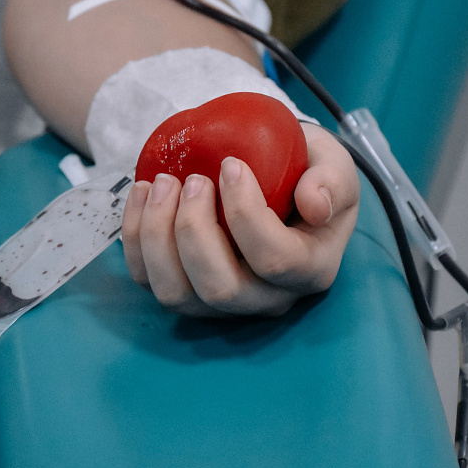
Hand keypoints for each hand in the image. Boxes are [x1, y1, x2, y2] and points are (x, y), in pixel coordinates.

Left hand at [121, 123, 358, 316]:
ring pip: (176, 294)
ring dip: (157, 235)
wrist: (278, 176)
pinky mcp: (185, 291)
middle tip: (192, 179)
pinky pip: (148, 280)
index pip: (276, 260)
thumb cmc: (305, 170)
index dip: (245, 213)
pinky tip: (141, 194)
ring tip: (161, 183)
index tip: (230, 164)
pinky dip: (134, 239)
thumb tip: (315, 205)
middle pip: (220, 288)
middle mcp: (266, 298)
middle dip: (193, 228)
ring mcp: (222, 303)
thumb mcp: (332, 164)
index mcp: (311, 270)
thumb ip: (333, 179)